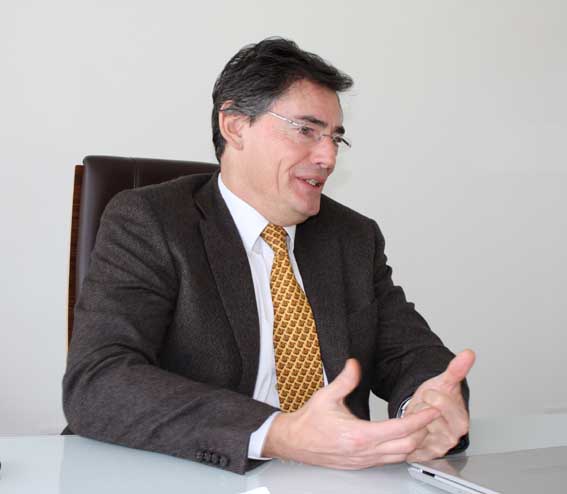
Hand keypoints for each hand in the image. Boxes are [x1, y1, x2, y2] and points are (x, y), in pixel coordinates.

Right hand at [262, 359, 439, 468]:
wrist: (294, 442)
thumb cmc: (309, 422)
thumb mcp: (326, 396)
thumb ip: (344, 380)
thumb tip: (354, 364)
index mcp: (359, 435)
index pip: (400, 429)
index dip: (420, 419)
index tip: (432, 409)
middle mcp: (365, 452)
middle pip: (408, 446)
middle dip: (424, 432)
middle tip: (432, 416)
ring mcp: (364, 460)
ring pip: (401, 456)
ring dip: (415, 443)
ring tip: (422, 426)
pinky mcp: (362, 464)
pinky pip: (390, 460)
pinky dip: (403, 450)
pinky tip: (405, 440)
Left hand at [406, 349, 475, 461]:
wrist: (427, 412)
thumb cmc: (437, 398)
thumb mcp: (444, 381)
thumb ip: (456, 369)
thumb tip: (468, 353)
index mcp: (461, 420)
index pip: (439, 403)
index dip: (431, 395)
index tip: (432, 396)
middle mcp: (452, 436)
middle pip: (426, 416)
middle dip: (421, 407)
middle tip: (425, 406)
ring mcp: (439, 446)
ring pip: (416, 427)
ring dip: (413, 419)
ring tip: (420, 416)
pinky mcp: (425, 454)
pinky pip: (410, 441)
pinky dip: (409, 431)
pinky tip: (414, 426)